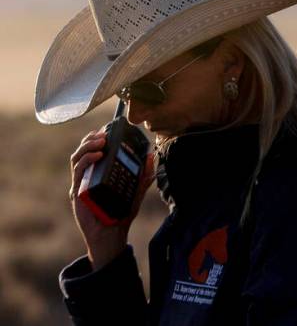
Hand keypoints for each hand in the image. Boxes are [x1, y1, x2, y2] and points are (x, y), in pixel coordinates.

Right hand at [68, 128, 155, 269]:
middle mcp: (86, 177)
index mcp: (97, 174)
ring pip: (77, 159)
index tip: (108, 129)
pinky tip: (98, 155)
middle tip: (104, 133)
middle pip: (82, 151)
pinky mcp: (77, 193)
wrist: (111, 236)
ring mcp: (80, 184)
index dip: (97, 138)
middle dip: (91, 138)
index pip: (92, 151)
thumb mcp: (135, 190)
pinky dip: (87, 161)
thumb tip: (152, 156)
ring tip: (101, 141)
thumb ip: (143, 175)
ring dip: (87, 146)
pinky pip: (78, 173)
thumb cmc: (121, 213)